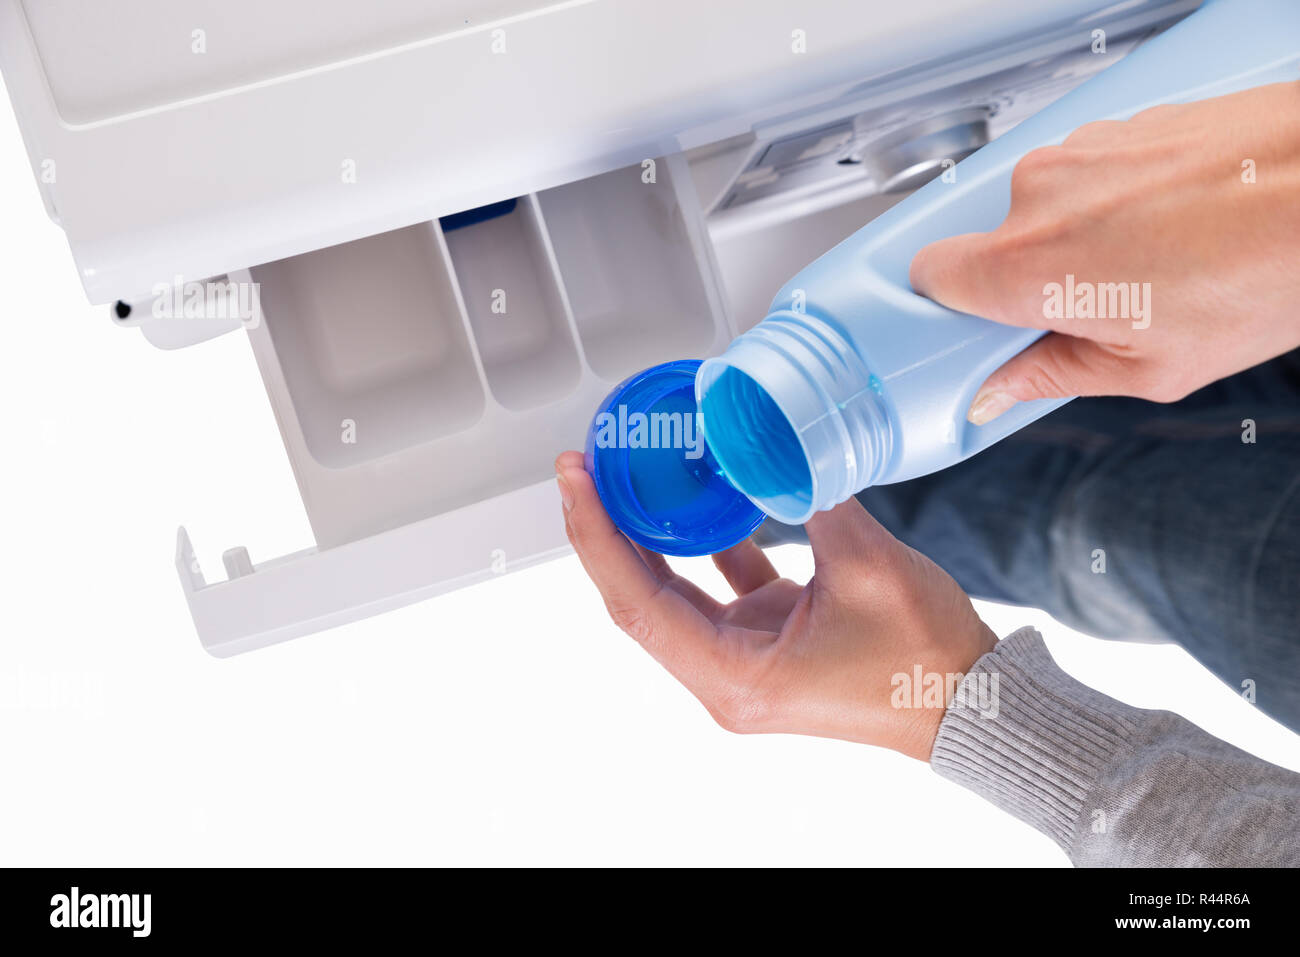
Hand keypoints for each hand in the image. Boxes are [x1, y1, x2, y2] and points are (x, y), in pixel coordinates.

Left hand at [555, 451, 996, 760]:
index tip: (576, 477)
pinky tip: (700, 492)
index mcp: (734, 676)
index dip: (598, 536)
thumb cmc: (924, 661)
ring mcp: (743, 657)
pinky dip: (705, 540)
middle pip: (640, 597)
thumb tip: (772, 441)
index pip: (637, 601)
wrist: (971, 703)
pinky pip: (716, 585)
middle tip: (586, 465)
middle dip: (608, 529)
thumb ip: (809, 497)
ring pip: (672, 590)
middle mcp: (725, 675)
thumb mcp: (865, 566)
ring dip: (650, 534)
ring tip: (627, 473)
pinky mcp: (766, 638)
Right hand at [910, 80, 1299, 424]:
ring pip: (1045, 208)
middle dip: (1031, 281)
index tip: (980, 332)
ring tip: (1152, 266)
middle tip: (1096, 312)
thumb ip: (1053, 375)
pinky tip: (1172, 227)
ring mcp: (1080, 148)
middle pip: (992, 245)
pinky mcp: (1119, 124)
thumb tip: (1000, 389)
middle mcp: (1039, 193)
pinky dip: (1115, 204)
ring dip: (1079, 240)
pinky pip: (1088, 176)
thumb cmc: (1266, 268)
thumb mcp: (1152, 366)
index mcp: (1028, 264)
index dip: (950, 308)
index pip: (931, 276)